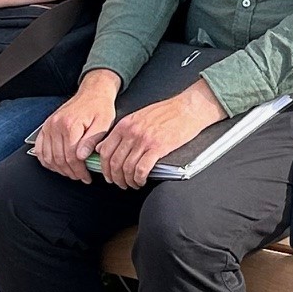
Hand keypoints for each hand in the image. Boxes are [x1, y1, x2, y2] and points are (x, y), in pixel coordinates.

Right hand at [28, 71, 122, 182]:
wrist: (92, 92)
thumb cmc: (100, 107)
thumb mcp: (104, 123)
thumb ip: (92, 140)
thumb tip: (81, 156)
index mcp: (70, 124)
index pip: (71, 157)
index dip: (79, 170)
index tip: (86, 176)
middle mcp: (56, 125)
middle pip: (59, 159)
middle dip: (70, 172)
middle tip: (80, 176)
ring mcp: (48, 126)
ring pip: (48, 157)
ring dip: (59, 169)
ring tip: (71, 172)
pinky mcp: (45, 127)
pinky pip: (40, 150)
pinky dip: (47, 161)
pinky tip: (57, 165)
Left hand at [96, 81, 225, 189]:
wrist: (188, 107)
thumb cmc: (167, 112)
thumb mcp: (139, 116)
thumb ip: (122, 131)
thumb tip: (105, 146)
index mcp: (125, 124)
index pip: (105, 150)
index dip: (104, 168)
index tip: (109, 175)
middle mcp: (132, 132)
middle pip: (114, 162)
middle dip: (115, 178)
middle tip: (120, 184)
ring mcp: (144, 140)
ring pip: (127, 168)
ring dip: (128, 181)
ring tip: (133, 184)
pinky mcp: (158, 147)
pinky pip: (142, 169)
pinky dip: (139, 179)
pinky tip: (142, 181)